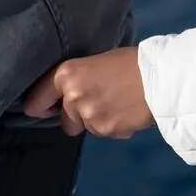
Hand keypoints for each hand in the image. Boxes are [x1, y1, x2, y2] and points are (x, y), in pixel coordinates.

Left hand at [23, 48, 154, 139]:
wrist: (159, 76)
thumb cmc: (129, 62)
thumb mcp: (95, 62)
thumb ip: (76, 80)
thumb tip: (62, 98)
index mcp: (66, 75)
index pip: (36, 101)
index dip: (41, 107)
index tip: (45, 110)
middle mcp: (73, 96)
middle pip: (65, 121)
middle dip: (79, 116)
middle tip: (101, 100)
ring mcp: (89, 116)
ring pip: (87, 128)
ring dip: (100, 121)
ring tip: (119, 102)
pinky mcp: (106, 129)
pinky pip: (106, 133)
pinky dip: (116, 126)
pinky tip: (128, 110)